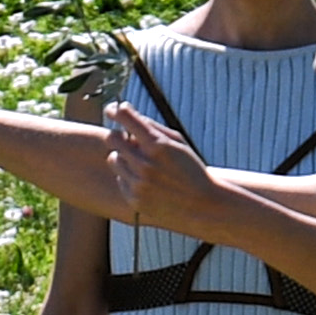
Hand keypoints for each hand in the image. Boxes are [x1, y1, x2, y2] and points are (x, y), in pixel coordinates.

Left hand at [102, 101, 222, 231]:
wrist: (202, 204)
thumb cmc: (190, 168)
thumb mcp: (178, 143)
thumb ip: (153, 128)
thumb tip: (126, 114)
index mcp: (158, 145)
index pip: (126, 118)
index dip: (117, 110)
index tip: (114, 110)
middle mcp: (145, 164)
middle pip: (113, 138)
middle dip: (117, 134)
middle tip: (125, 136)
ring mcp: (138, 183)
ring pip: (114, 159)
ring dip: (123, 156)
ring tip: (139, 160)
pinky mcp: (134, 199)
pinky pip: (120, 179)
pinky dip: (129, 176)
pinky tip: (146, 180)